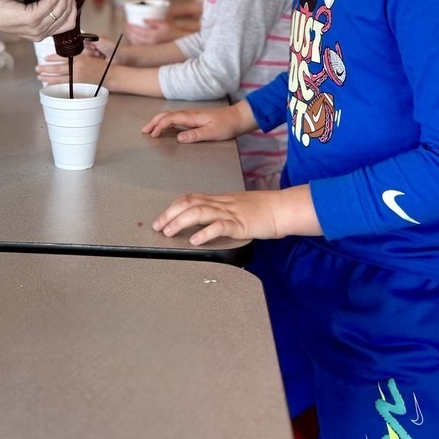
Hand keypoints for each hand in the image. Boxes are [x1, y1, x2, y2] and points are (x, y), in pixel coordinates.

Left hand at [36, 43, 107, 85]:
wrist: (110, 75)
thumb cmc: (101, 65)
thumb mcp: (89, 56)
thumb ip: (77, 55)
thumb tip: (64, 56)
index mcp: (79, 58)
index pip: (62, 56)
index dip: (52, 58)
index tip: (45, 58)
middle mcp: (77, 67)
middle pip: (58, 68)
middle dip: (46, 68)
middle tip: (37, 68)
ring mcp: (78, 77)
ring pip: (59, 78)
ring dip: (48, 77)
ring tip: (40, 77)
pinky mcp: (79, 85)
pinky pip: (64, 85)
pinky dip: (56, 84)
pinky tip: (49, 84)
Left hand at [125, 20, 187, 44]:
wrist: (179, 40)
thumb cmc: (173, 30)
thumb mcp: (164, 22)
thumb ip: (153, 21)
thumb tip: (143, 19)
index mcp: (153, 35)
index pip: (137, 31)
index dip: (131, 27)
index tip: (127, 23)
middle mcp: (150, 42)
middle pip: (135, 37)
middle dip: (129, 32)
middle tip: (126, 26)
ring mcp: (150, 46)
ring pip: (136, 43)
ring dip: (130, 37)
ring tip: (128, 32)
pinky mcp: (151, 49)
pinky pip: (140, 46)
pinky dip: (134, 42)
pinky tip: (133, 39)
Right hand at [141, 102, 250, 142]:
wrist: (239, 117)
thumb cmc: (228, 125)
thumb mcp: (213, 132)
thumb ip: (195, 135)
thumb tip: (179, 138)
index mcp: (192, 117)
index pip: (171, 119)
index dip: (160, 126)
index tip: (153, 135)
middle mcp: (190, 114)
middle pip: (167, 115)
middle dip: (154, 122)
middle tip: (144, 130)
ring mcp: (192, 116)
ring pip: (171, 116)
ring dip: (159, 121)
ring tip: (150, 129)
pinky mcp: (195, 119)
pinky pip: (177, 119)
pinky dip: (167, 122)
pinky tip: (166, 128)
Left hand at [152, 185, 320, 244]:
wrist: (281, 208)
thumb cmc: (262, 210)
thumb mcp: (236, 208)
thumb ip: (220, 213)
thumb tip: (203, 224)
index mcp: (219, 200)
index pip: (190, 198)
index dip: (172, 207)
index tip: (161, 218)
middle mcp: (220, 203)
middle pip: (188, 203)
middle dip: (169, 214)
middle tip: (157, 226)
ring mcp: (229, 212)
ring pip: (198, 212)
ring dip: (180, 222)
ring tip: (168, 232)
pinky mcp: (240, 224)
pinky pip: (219, 226)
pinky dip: (204, 233)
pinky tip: (195, 240)